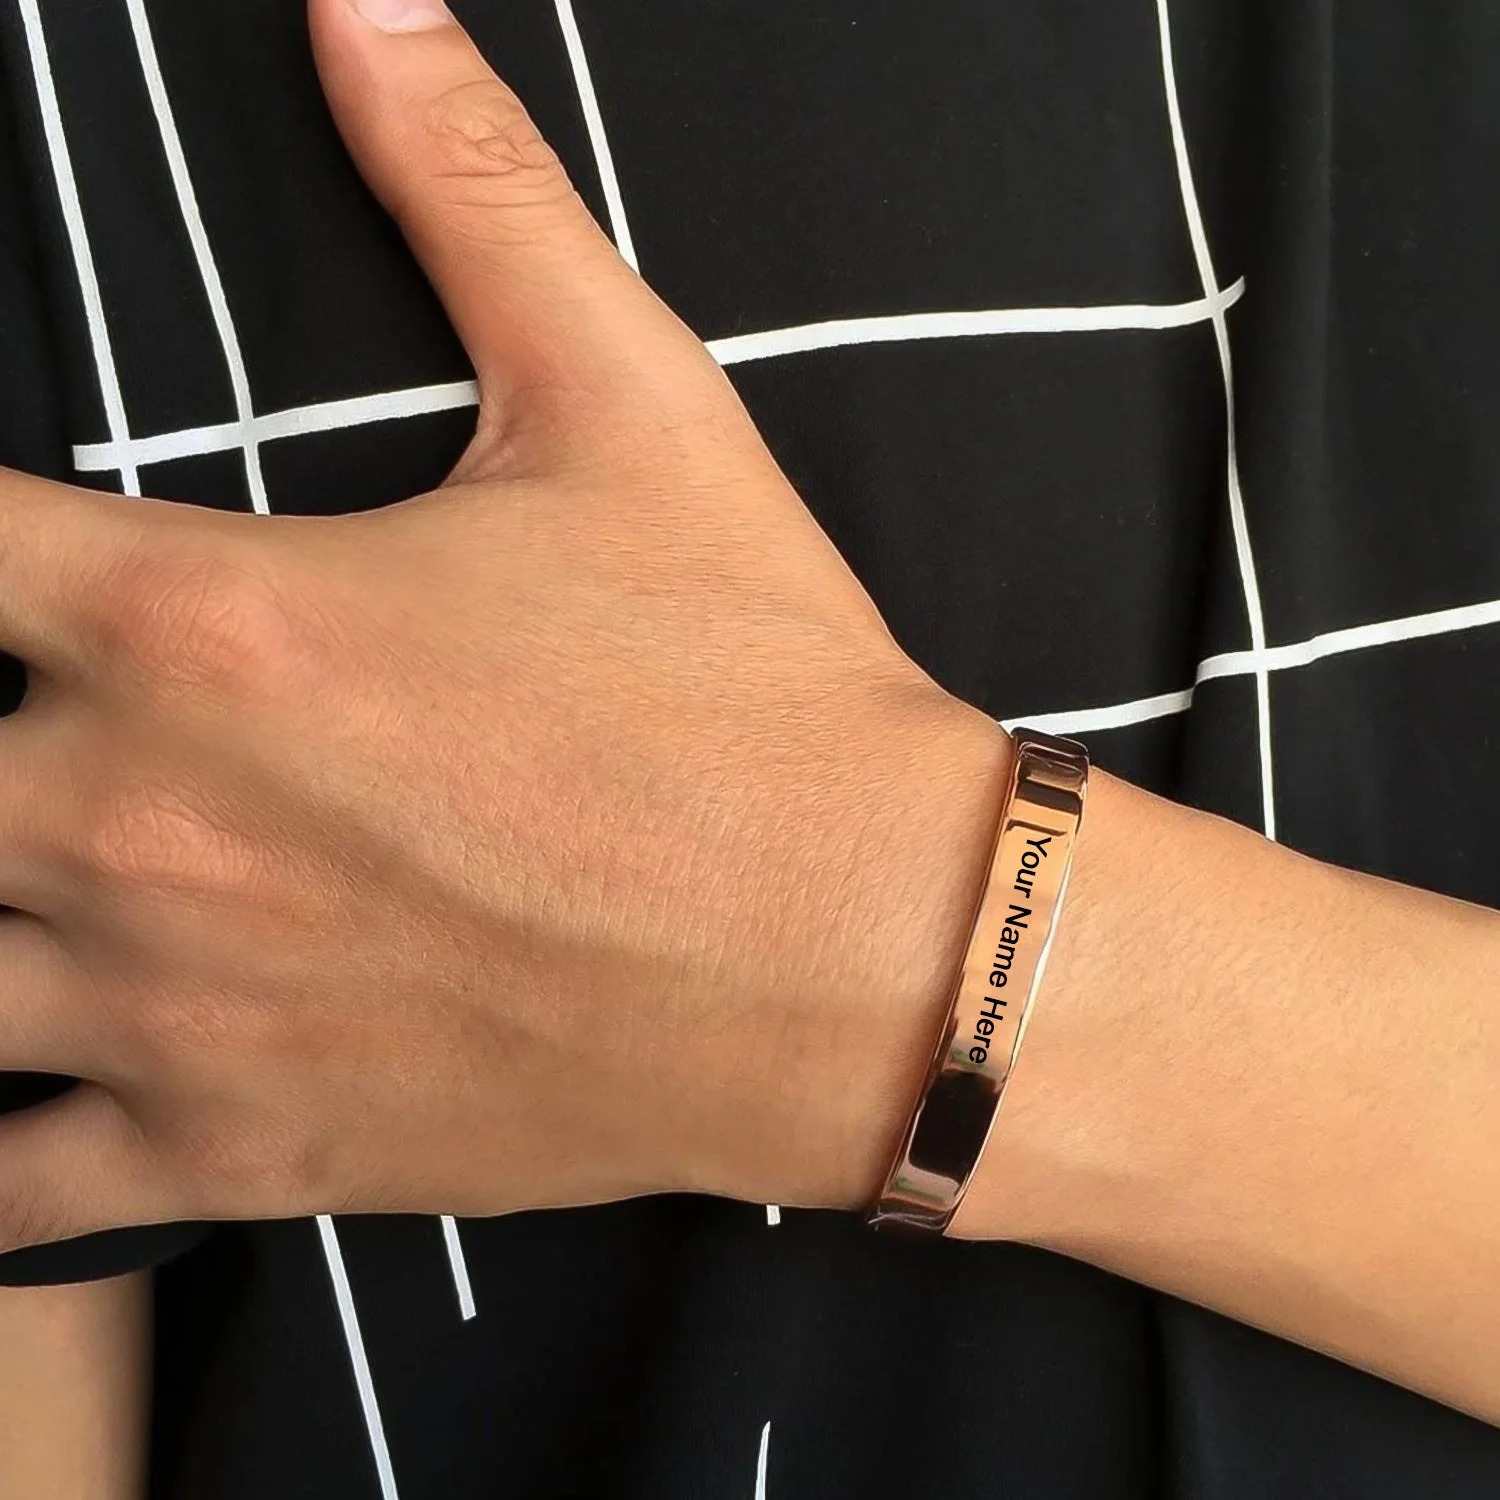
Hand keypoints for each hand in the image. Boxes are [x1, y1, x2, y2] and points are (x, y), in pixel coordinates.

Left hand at [0, 0, 1010, 1246]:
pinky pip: (8, 1198)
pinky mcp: (248, 1148)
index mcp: (200, 620)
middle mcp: (139, 817)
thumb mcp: (628, 411)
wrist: (862, 950)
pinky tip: (18, 1109)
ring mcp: (178, 1004)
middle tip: (31, 732)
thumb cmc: (751, 694)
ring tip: (22, 896)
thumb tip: (368, 6)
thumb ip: (474, 194)